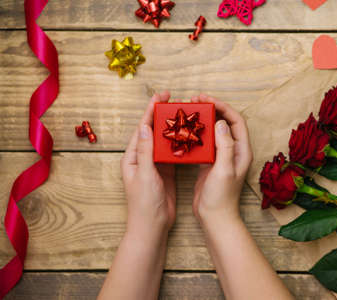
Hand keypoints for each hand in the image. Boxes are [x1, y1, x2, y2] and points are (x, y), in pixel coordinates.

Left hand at [121, 91, 175, 231]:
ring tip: (184, 114)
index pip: (143, 128)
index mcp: (133, 156)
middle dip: (164, 115)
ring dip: (174, 127)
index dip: (151, 110)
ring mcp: (156, 165)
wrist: (152, 226)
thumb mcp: (143, 174)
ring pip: (165, 141)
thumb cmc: (143, 203)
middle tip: (176, 101)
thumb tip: (145, 125)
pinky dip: (181, 143)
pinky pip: (174, 153)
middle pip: (154, 131)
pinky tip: (189, 136)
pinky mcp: (167, 172)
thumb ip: (145, 150)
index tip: (162, 96)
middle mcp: (143, 158)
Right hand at [190, 94, 252, 222]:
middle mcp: (234, 151)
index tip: (206, 100)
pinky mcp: (210, 163)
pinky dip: (196, 133)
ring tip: (189, 111)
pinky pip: (205, 142)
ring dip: (203, 120)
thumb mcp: (224, 170)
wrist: (215, 218)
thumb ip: (225, 146)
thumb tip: (221, 122)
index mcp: (242, 150)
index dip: (223, 106)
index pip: (236, 120)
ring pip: (214, 131)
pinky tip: (185, 130)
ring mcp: (222, 157)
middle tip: (195, 101)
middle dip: (212, 109)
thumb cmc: (222, 197)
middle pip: (225, 122)